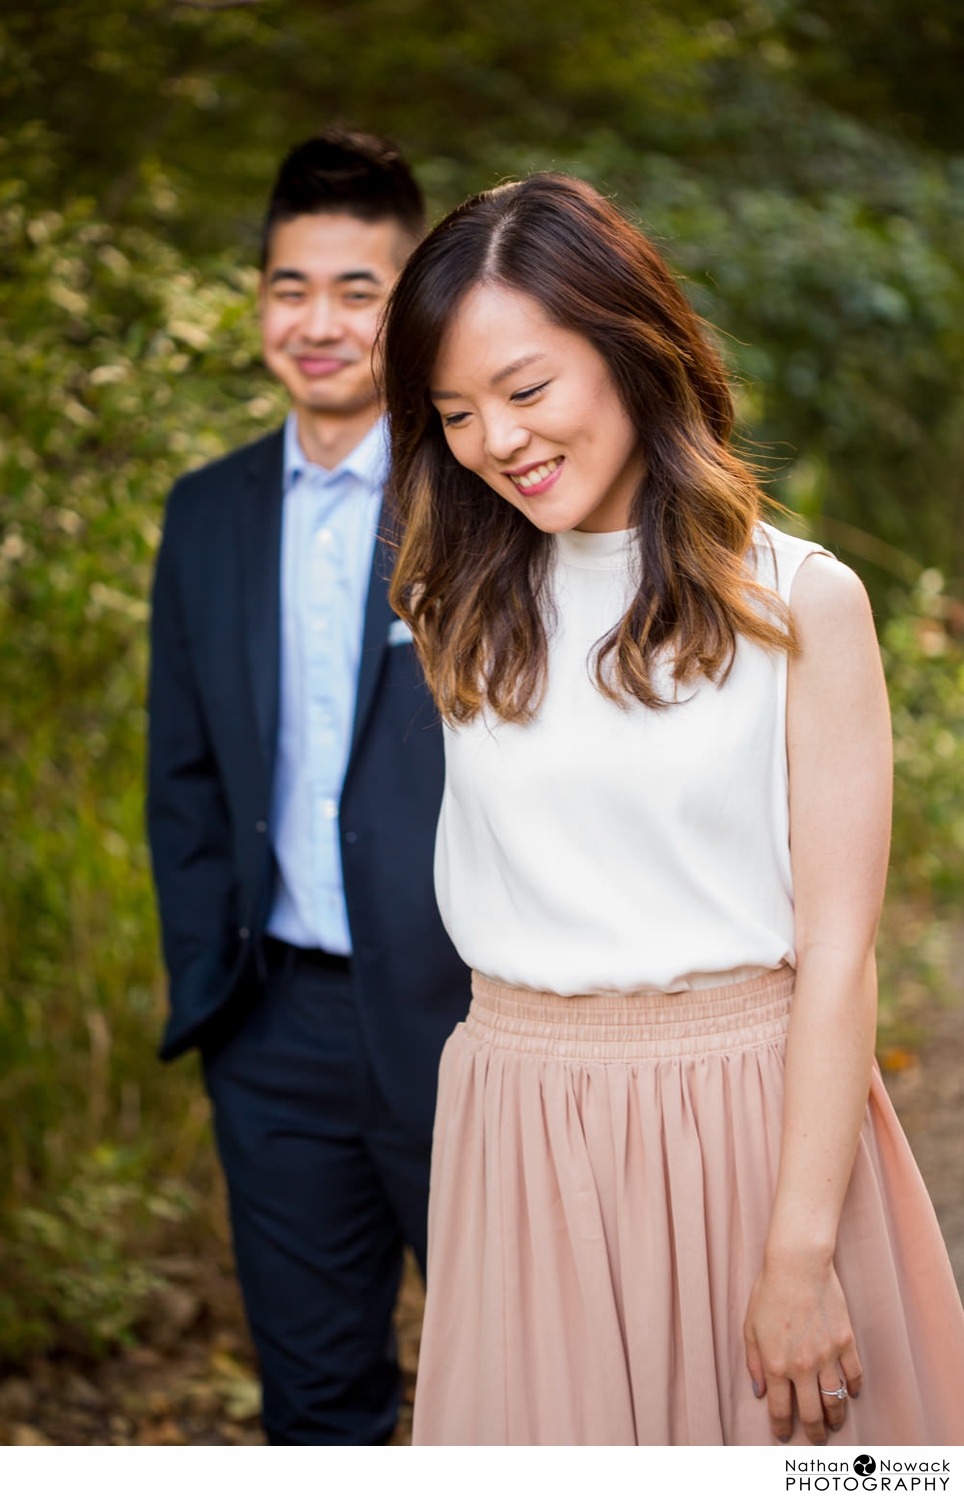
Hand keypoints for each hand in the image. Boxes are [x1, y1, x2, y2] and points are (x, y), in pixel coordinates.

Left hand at [744, 1256, 862, 1443]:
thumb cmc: (769, 1292)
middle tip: (815, 1439)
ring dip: (835, 1417)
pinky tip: (851, 1393)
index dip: (781, 1428)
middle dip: (813, 1433)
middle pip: (812, 1414)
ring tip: (833, 1423)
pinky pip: (854, 1375)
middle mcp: (803, 1367)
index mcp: (777, 1365)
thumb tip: (760, 1392)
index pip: (780, 1409)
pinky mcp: (845, 1342)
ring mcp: (827, 1356)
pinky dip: (854, 1388)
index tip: (783, 1436)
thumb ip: (754, 1363)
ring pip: (836, 1400)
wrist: (798, 1265)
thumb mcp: (750, 1328)